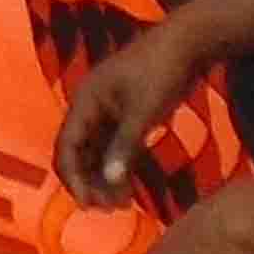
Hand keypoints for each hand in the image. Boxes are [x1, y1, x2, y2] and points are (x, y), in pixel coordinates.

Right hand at [50, 14, 198, 207]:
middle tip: (109, 210)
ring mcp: (108, 110)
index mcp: (86, 100)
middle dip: (89, 182)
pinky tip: (129, 189)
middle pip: (78, 152)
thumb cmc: (161, 73)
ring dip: (103, 178)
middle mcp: (91, 106)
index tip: (89, 205)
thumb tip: (109, 182)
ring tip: (122, 205)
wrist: (187, 43)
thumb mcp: (143, 112)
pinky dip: (118, 167)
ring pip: (96, 152)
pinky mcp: (126, 113)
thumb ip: (124, 146)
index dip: (74, 178)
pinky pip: (113, 147)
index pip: (67, 146)